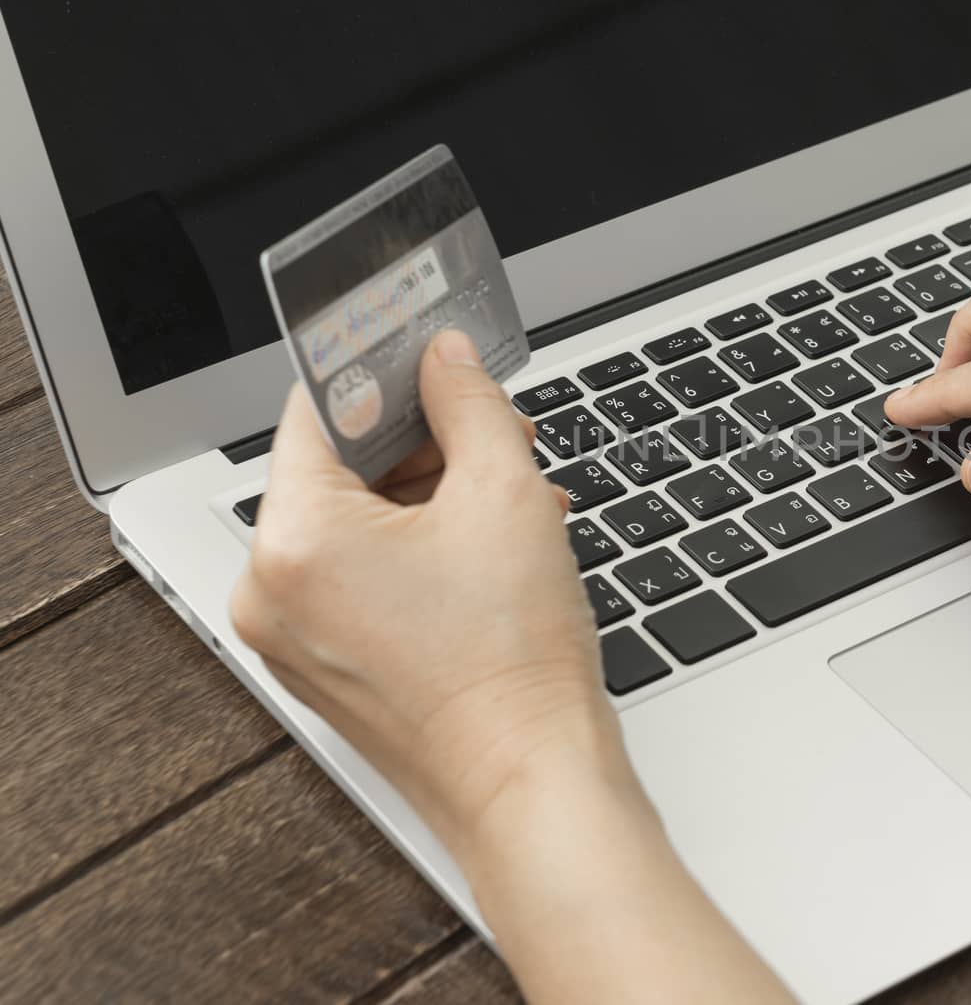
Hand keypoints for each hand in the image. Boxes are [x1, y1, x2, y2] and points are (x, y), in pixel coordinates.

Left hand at [230, 330, 637, 855]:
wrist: (532, 785)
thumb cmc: (512, 666)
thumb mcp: (505, 498)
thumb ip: (470, 405)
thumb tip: (448, 358)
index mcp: (294, 542)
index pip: (319, 409)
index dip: (384, 369)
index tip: (426, 351)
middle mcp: (273, 593)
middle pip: (340, 471)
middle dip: (426, 442)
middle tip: (496, 429)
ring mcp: (296, 640)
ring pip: (360, 527)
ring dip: (434, 497)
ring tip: (515, 496)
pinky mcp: (331, 670)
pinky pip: (366, 580)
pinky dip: (423, 552)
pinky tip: (495, 546)